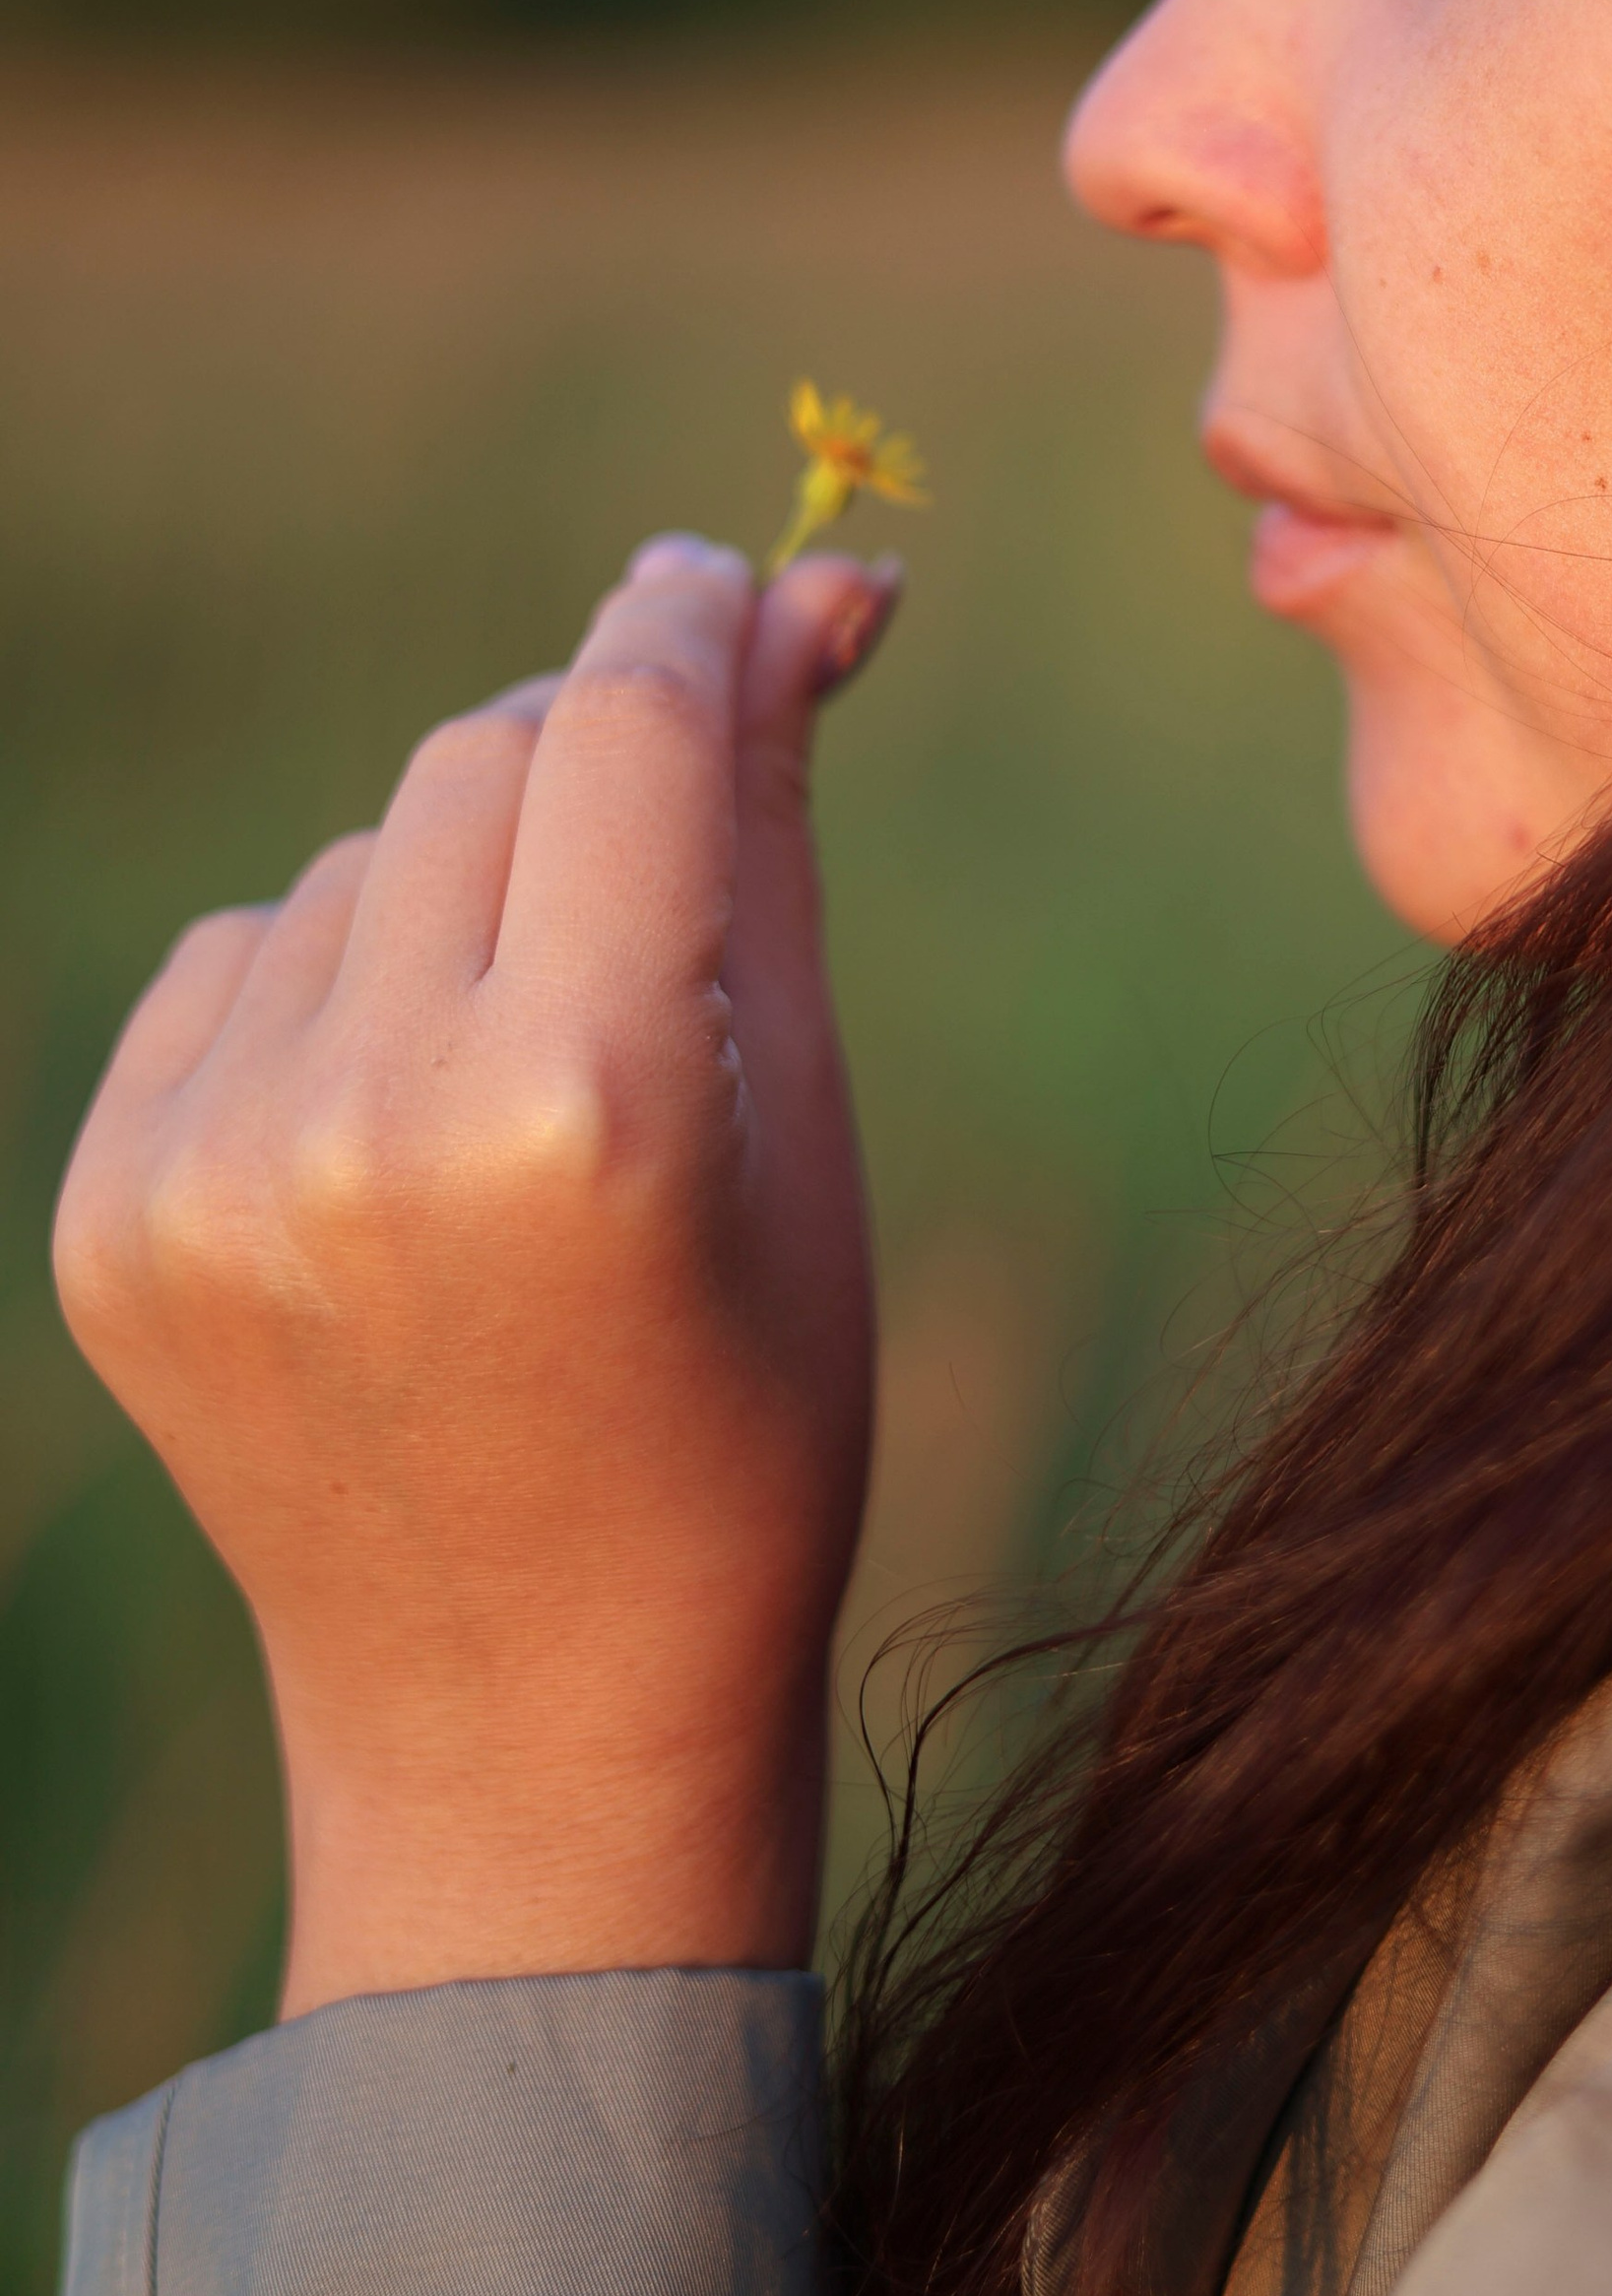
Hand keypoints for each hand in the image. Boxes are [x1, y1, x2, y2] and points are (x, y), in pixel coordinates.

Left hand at [53, 534, 894, 2012]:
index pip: (625, 720)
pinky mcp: (111, 1212)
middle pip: (485, 754)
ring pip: (359, 854)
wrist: (527, 1718)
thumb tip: (817, 581)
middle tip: (665, 855)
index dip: (691, 614)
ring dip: (461, 893)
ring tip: (530, 1079)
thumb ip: (772, 823)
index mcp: (587, 1101)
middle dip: (591, 757)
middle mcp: (368, 1117)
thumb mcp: (808, 1124)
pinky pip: (237, 961)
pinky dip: (335, 992)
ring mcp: (207, 1170)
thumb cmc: (741, 1418)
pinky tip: (403, 1140)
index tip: (728, 577)